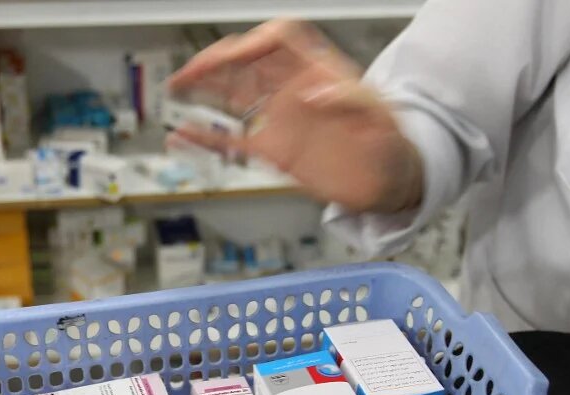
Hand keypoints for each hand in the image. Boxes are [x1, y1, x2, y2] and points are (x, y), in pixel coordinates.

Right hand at [169, 19, 422, 213]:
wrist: (389, 180)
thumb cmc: (392, 144)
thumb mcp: (380, 117)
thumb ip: (351, 101)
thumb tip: (314, 93)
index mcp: (319, 72)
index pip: (282, 38)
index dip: (257, 41)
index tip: (238, 54)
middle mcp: (294, 90)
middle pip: (248, 61)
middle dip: (217, 60)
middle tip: (190, 71)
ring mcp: (282, 120)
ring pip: (234, 94)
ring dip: (205, 86)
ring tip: (176, 84)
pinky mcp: (276, 151)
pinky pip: (234, 141)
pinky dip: (207, 138)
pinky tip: (183, 135)